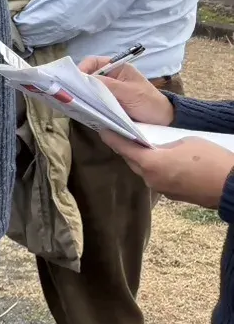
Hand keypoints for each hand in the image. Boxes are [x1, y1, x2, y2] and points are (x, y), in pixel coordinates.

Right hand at [78, 56, 173, 125]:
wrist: (163, 122)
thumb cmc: (149, 103)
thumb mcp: (129, 92)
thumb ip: (108, 85)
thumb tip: (84, 79)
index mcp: (117, 68)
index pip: (93, 62)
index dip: (82, 68)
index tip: (74, 80)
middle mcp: (110, 78)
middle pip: (88, 76)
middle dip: (79, 83)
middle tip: (70, 93)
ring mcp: (107, 92)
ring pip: (89, 90)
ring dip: (82, 95)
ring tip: (73, 101)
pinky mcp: (106, 104)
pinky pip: (92, 101)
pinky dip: (86, 104)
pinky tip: (81, 109)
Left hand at [99, 132, 231, 208]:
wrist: (232, 185)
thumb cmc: (211, 160)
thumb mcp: (185, 142)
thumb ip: (164, 144)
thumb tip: (157, 147)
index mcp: (151, 164)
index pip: (124, 149)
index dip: (112, 138)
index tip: (103, 129)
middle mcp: (151, 179)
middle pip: (132, 161)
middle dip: (127, 148)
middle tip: (123, 134)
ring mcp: (162, 189)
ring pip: (144, 171)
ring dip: (142, 159)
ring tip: (142, 145)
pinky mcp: (173, 195)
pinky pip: (157, 178)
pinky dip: (155, 168)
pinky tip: (162, 160)